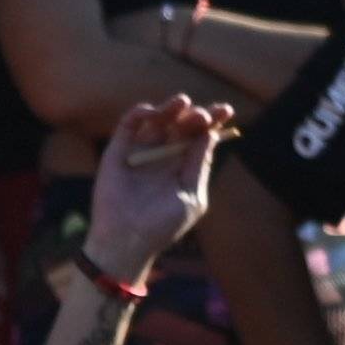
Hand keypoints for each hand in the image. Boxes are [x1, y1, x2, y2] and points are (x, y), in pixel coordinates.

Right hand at [83, 91, 229, 284]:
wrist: (126, 241)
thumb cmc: (162, 226)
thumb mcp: (190, 197)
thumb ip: (198, 166)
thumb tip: (210, 134)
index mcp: (183, 165)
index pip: (201, 136)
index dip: (213, 121)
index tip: (226, 112)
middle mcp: (164, 155)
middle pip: (183, 124)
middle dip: (196, 115)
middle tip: (203, 116)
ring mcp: (142, 151)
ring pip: (158, 119)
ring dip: (171, 107)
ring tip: (183, 102)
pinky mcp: (118, 150)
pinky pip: (129, 125)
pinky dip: (140, 113)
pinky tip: (152, 112)